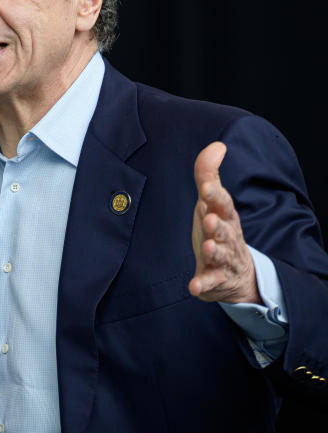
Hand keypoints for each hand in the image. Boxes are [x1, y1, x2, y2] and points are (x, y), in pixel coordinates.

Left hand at [189, 142, 260, 303]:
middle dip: (218, 225)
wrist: (237, 272)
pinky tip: (194, 287)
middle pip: (225, 230)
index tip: (206, 187)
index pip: (222, 203)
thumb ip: (208, 174)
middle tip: (209, 219)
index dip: (215, 195)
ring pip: (221, 255)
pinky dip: (203, 285)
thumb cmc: (219, 228)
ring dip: (215, 251)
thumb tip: (217, 145)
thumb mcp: (212, 201)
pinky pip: (210, 282)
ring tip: (208, 247)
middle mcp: (227, 237)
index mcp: (225, 216)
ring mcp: (222, 259)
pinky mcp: (214, 279)